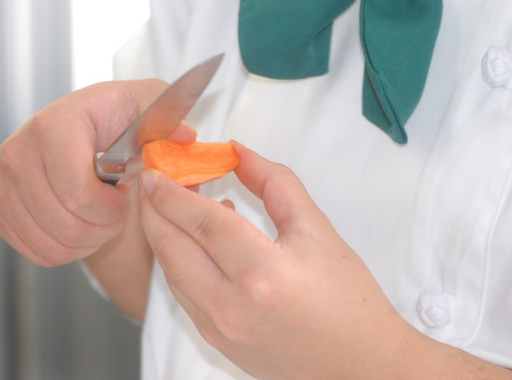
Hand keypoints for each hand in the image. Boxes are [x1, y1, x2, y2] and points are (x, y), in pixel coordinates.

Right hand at [0, 79, 195, 266]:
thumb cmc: (120, 120)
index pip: (77, 192)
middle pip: (64, 224)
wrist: (85, 129)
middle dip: (103, 228)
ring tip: (100, 217)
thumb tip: (185, 136)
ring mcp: (2, 180)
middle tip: (116, 211)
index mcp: (55, 125)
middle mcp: (19, 151)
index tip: (124, 193)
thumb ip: (169, 119)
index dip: (110, 208)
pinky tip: (80, 225)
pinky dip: (65, 250)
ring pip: (50, 243)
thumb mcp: (150, 109)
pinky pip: (34, 250)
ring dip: (86, 241)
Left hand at [137, 142, 421, 378]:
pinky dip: (179, 261)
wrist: (357, 363)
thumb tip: (238, 153)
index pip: (202, 221)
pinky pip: (182, 293)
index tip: (157, 171)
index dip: (173, 192)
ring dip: (164, 235)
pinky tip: (196, 242)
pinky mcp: (214, 340)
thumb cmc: (347, 298)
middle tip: (156, 183)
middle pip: (172, 247)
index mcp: (262, 273)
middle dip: (154, 210)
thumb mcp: (316, 229)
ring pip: (170, 271)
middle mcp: (230, 306)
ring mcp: (217, 328)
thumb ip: (274, 183)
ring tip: (175, 206)